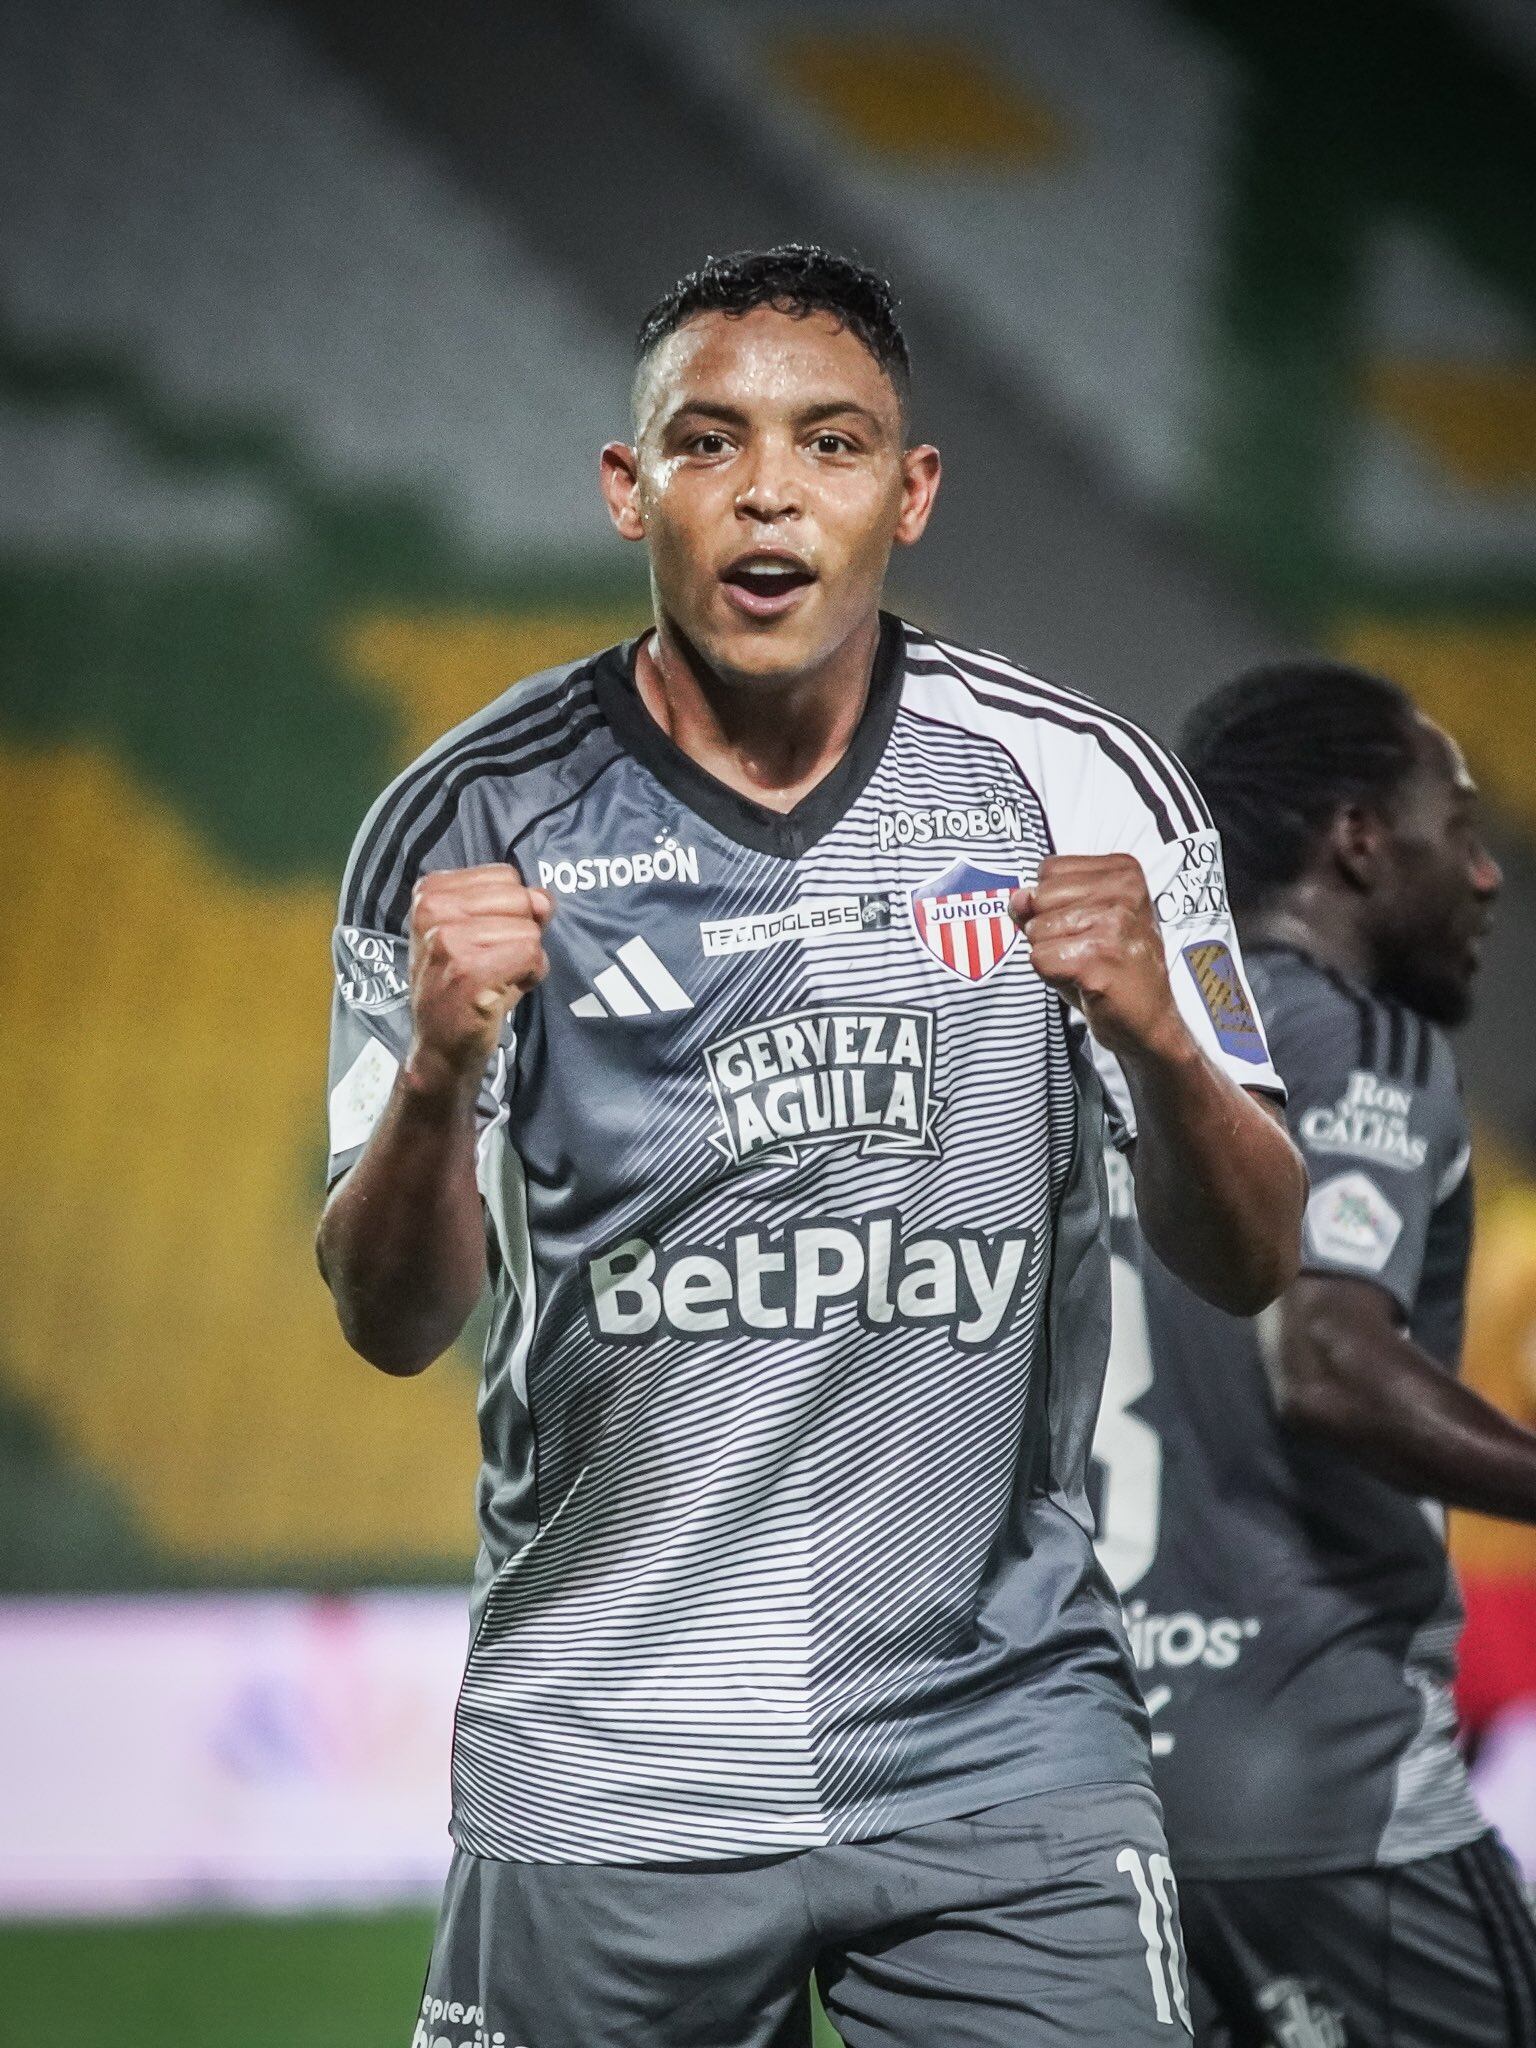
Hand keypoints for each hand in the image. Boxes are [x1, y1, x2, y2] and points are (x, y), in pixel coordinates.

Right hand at [406, 865, 553, 1092]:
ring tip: (495, 979)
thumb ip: (516, 905)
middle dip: (521, 934)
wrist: (439, 1043)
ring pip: (529, 931)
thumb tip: (544, 899)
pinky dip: (530, 976)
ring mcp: (448, 939)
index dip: (511, 912)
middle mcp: (433, 909)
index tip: (486, 941)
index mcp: (431, 890)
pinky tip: (503, 991)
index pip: (506, 876)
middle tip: (493, 964)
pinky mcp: (468, 970)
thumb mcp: (482, 932)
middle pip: (520, 899)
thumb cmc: (463, 984)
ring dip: (525, 960)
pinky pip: (531, 955)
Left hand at [1010, 854, 1184, 1060]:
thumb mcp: (1077, 923)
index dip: (1051, 904)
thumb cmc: (1112, 968)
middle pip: (1039, 897)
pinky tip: (1083, 981)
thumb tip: (1017, 898)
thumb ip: (1041, 904)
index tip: (1084, 927)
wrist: (1148, 1019)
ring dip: (1051, 956)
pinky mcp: (1099, 956)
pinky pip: (1039, 958)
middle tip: (1083, 951)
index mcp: (1123, 871)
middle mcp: (1124, 890)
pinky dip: (1051, 976)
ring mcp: (1114, 922)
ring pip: (1037, 930)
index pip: (1048, 870)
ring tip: (1086, 966)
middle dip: (1047, 931)